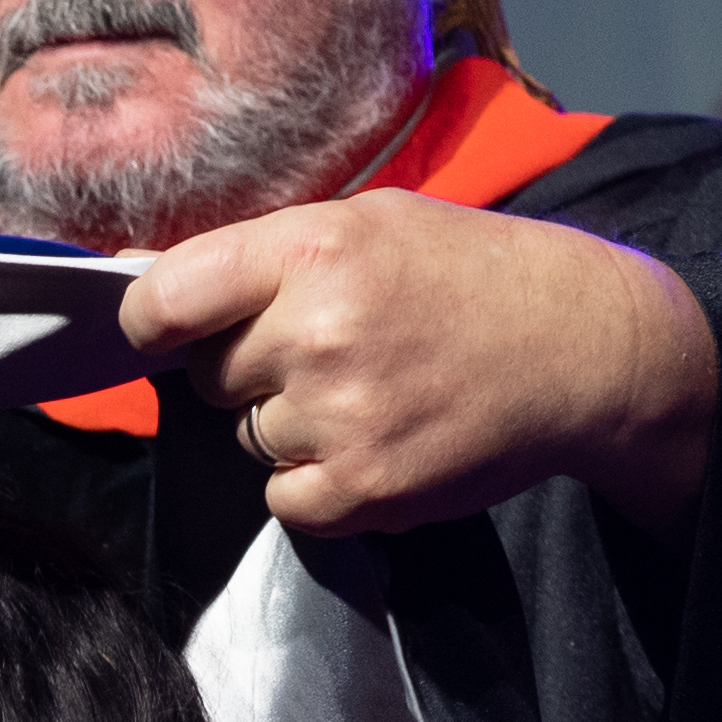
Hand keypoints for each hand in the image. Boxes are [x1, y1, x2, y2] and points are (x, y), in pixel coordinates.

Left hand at [120, 189, 721, 540]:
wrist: (580, 350)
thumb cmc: (466, 274)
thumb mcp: (368, 223)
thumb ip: (259, 254)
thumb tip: (141, 284)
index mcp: (309, 252)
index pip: (162, 301)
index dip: (150, 322)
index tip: (164, 331)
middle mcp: (315, 333)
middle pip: (209, 376)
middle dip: (249, 367)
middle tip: (329, 349)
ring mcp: (338, 419)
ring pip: (251, 437)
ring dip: (292, 424)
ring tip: (372, 391)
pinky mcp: (362, 490)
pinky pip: (284, 499)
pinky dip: (317, 482)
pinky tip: (375, 440)